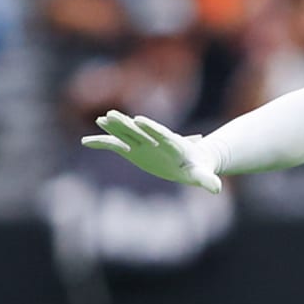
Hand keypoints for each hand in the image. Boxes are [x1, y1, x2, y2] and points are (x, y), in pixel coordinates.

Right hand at [81, 110, 222, 193]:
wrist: (193, 161)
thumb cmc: (198, 168)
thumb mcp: (202, 175)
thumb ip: (208, 180)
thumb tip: (218, 189)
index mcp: (173, 143)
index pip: (161, 133)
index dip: (151, 128)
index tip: (139, 120)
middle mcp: (155, 140)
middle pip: (140, 130)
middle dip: (127, 124)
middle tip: (112, 115)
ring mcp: (143, 143)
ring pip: (126, 133)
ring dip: (114, 127)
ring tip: (100, 119)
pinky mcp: (134, 150)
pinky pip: (115, 145)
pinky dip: (102, 143)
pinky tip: (86, 141)